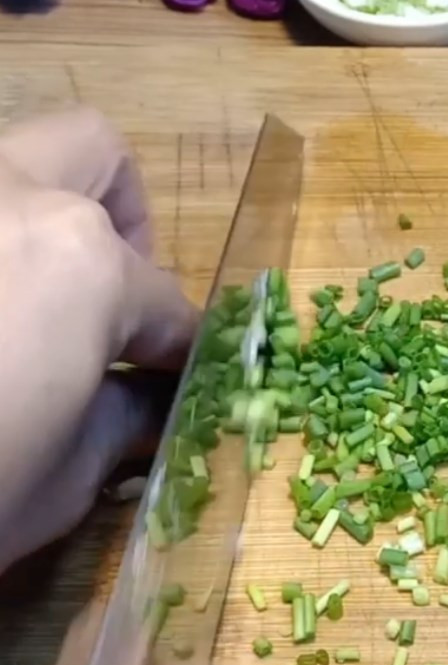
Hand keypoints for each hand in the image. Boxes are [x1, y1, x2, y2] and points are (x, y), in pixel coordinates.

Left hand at [0, 107, 197, 572]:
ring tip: (28, 299)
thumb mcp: (63, 476)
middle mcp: (8, 196)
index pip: (165, 304)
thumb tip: (149, 397)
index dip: (182, 346)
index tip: (180, 372)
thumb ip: (122, 417)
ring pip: (12, 157)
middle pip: (98, 156)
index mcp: (82, 265)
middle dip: (127, 226)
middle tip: (108, 299)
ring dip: (42, 215)